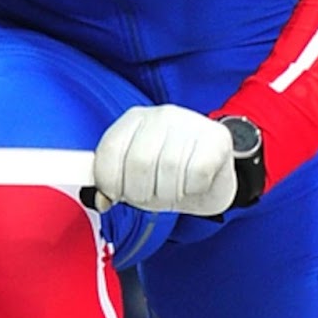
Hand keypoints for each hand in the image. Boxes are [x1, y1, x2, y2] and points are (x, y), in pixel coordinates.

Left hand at [92, 104, 239, 216]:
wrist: (215, 172)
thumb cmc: (168, 175)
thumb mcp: (135, 177)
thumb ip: (113, 183)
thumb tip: (101, 201)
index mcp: (133, 119)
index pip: (110, 149)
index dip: (109, 181)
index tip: (115, 196)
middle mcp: (161, 115)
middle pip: (139, 161)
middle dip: (140, 192)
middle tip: (149, 198)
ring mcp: (191, 123)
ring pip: (169, 168)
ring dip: (168, 194)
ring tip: (172, 193)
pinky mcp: (217, 138)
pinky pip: (197, 173)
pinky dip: (192, 189)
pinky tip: (193, 185)